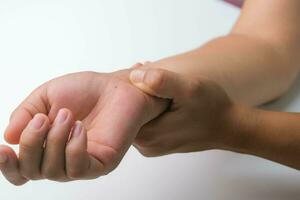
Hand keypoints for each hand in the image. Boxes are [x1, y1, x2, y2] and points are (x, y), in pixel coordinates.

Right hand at [0, 70, 166, 184]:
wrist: (116, 86)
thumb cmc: (84, 91)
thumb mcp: (46, 96)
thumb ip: (25, 114)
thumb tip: (8, 138)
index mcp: (46, 146)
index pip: (22, 169)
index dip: (7, 165)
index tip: (3, 148)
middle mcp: (62, 159)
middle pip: (32, 171)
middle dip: (32, 143)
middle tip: (43, 118)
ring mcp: (82, 163)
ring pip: (53, 171)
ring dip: (54, 140)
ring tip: (67, 115)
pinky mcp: (101, 163)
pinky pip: (78, 168)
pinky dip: (73, 147)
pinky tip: (80, 127)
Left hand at [129, 64, 235, 155]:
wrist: (229, 126)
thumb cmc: (212, 108)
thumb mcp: (188, 88)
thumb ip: (161, 81)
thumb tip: (133, 75)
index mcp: (147, 135)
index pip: (120, 108)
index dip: (125, 85)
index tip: (136, 68)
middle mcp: (145, 144)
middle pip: (124, 113)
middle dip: (132, 89)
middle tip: (141, 68)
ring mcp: (151, 145)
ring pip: (135, 115)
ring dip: (140, 96)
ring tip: (150, 78)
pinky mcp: (157, 141)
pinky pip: (145, 120)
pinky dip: (148, 104)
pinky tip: (158, 92)